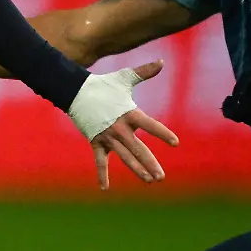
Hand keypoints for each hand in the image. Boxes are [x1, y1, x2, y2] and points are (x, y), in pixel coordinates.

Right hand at [68, 61, 179, 188]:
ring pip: (124, 157)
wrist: (75, 91)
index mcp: (129, 113)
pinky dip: (101, 174)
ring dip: (137, 170)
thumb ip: (144, 72)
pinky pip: (100, 160)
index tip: (176, 143)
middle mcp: (119, 128)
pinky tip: (105, 188)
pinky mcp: (96, 141)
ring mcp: (106, 137)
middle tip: (161, 176)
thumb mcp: (124, 78)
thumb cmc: (103, 85)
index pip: (150, 125)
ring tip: (150, 180)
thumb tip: (161, 62)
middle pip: (138, 149)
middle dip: (150, 163)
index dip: (162, 133)